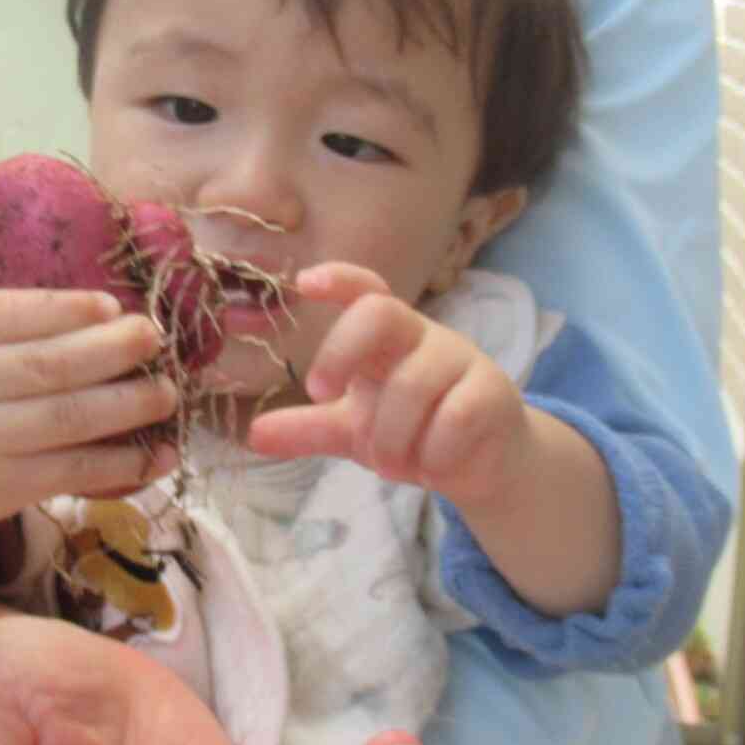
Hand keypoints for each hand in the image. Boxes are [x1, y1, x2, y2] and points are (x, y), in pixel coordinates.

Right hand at [0, 288, 176, 529]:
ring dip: (130, 406)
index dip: (70, 310)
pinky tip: (162, 454)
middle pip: (49, 367)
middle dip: (113, 351)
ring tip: (168, 393)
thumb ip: (17, 322)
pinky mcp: (7, 488)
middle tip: (155, 338)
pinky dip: (125, 463)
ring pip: (69, 420)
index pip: (13, 315)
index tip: (116, 306)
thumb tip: (110, 312)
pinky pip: (76, 471)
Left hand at [247, 262, 533, 508]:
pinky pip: (454, 418)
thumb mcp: (353, 430)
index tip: (305, 283)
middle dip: (341, 353)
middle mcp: (425, 336)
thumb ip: (308, 428)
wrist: (481, 466)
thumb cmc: (413, 432)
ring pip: (412, 385)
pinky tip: (433, 465)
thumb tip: (252, 435)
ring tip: (391, 464)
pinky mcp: (493, 393)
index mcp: (389, 336)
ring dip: (390, 437)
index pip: (367, 290)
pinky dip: (432, 453)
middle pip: (382, 313)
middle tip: (322, 397)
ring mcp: (463, 360)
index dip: (339, 279)